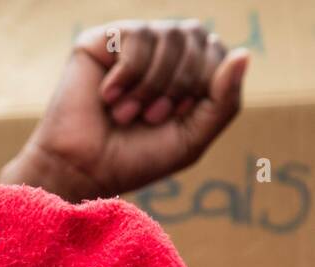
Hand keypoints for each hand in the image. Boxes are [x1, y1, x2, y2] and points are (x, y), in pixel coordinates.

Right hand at [1, 20, 246, 200]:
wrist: (83, 172)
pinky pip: (137, 36)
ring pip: (169, 34)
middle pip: (195, 37)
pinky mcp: (98, 41)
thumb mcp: (193, 138)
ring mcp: (128, 43)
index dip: (200, 87)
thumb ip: (224, 100)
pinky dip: (128, 74)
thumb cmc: (134, 159)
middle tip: (150, 117)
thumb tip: (244, 53)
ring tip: (127, 112)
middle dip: (178, 84)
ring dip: (152, 83)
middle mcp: (158, 50)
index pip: (217, 52)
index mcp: (183, 69)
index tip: (172, 118)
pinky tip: (108, 96)